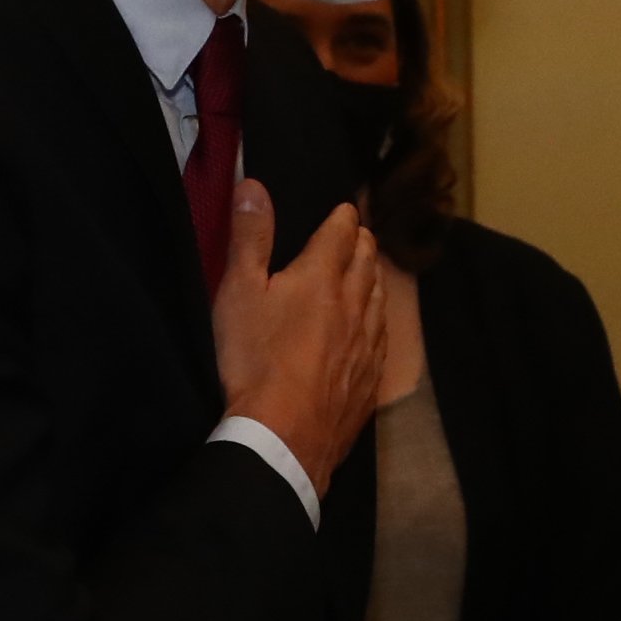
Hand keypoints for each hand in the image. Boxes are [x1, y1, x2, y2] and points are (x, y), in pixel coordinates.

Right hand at [211, 189, 386, 494]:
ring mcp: (367, 344)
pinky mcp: (369, 379)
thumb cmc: (255, 360)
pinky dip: (377, 320)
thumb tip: (255, 184)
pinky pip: (381, 338)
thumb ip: (250, 237)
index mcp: (323, 277)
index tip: (344, 208)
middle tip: (358, 234)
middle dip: (361, 243)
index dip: (342, 217)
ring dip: (373, 279)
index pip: (341, 233)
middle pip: (366, 262)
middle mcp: (354, 305)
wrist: (284, 436)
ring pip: (378, 299)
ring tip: (369, 270)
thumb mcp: (239, 292)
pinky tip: (374, 327)